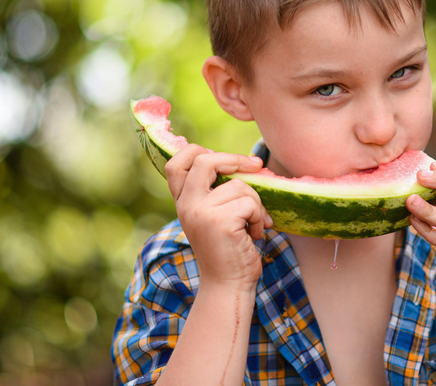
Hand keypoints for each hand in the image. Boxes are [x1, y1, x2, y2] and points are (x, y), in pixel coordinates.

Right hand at [165, 144, 272, 292]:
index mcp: (183, 202)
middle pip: (205, 160)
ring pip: (239, 185)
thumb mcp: (216, 216)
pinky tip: (255, 234)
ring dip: (256, 204)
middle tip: (256, 166)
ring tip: (254, 225)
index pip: (176, 163)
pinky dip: (259, 217)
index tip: (224, 157)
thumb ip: (218, 191)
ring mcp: (201, 213)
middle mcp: (187, 205)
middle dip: (235, 159)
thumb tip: (249, 162)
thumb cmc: (230, 249)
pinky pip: (250, 203)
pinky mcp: (220, 222)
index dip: (198, 150)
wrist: (229, 285)